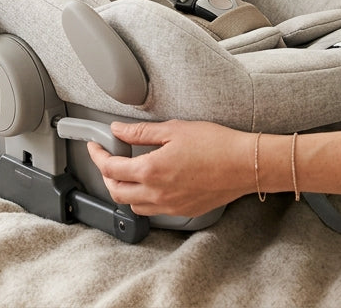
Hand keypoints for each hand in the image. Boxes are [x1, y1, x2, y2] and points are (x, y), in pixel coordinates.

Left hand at [86, 119, 254, 217]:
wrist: (245, 164)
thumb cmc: (216, 144)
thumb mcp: (174, 129)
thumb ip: (140, 132)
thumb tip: (118, 130)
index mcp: (151, 170)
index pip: (111, 168)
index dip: (98, 155)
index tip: (96, 146)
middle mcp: (156, 193)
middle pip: (115, 192)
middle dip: (106, 176)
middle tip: (108, 159)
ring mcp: (169, 206)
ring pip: (132, 205)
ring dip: (123, 191)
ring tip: (127, 174)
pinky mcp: (183, 211)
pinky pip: (152, 211)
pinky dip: (143, 200)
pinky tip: (150, 186)